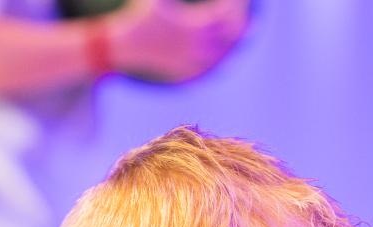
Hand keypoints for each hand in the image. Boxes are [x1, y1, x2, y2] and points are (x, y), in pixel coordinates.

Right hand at [108, 0, 249, 82]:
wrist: (122, 48)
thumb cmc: (140, 17)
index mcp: (192, 25)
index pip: (225, 15)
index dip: (236, 6)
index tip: (240, 0)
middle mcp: (196, 47)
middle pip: (231, 37)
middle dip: (242, 26)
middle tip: (250, 19)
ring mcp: (192, 63)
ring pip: (224, 56)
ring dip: (235, 44)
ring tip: (245, 34)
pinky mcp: (186, 75)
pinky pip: (211, 69)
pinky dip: (222, 59)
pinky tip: (226, 53)